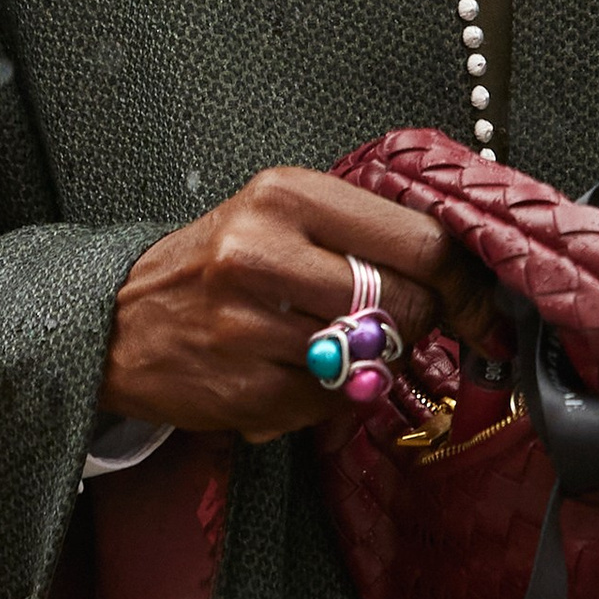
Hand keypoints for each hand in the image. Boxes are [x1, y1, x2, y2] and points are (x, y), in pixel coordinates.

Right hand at [101, 169, 492, 444]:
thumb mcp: (279, 216)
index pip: (417, 240)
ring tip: (335, 345)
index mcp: (288, 195)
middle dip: (421, 325)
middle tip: (405, 328)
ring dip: (371, 364)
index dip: (464, 282)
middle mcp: (264, 251)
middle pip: (405, 303)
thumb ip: (361, 233)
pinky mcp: (242, 388)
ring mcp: (249, 324)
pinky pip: (329, 403)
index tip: (481, 307)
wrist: (118, 318)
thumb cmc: (214, 264)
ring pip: (371, 359)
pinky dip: (327, 397)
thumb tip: (461, 274)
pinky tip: (292, 373)